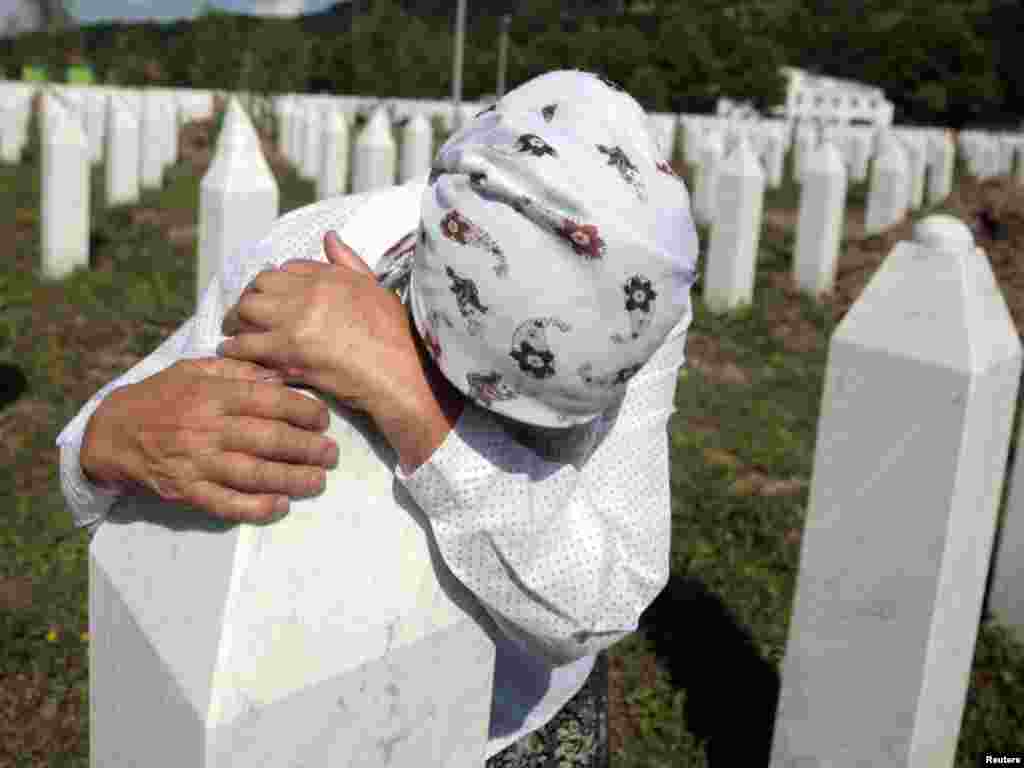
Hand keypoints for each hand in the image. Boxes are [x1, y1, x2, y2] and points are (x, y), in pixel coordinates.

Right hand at [80, 357, 338, 523]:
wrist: (110, 433)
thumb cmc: (160, 397)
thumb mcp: (193, 370)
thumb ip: (236, 371)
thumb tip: (278, 375)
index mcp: (213, 395)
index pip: (270, 401)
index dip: (304, 410)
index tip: (322, 419)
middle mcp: (208, 428)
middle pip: (270, 439)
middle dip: (308, 448)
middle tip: (331, 454)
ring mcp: (197, 462)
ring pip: (254, 473)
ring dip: (293, 479)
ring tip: (318, 481)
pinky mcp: (187, 491)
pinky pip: (226, 503)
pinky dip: (255, 507)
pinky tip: (280, 506)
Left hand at [218, 231, 425, 415]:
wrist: (396, 375)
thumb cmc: (392, 336)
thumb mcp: (376, 289)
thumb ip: (349, 263)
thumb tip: (329, 237)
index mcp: (329, 276)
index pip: (284, 270)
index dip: (273, 284)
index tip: (270, 297)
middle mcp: (309, 293)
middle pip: (258, 286)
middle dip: (249, 300)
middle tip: (243, 315)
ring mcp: (296, 322)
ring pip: (246, 312)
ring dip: (236, 322)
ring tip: (233, 333)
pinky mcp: (287, 352)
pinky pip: (246, 345)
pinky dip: (234, 348)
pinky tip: (232, 352)